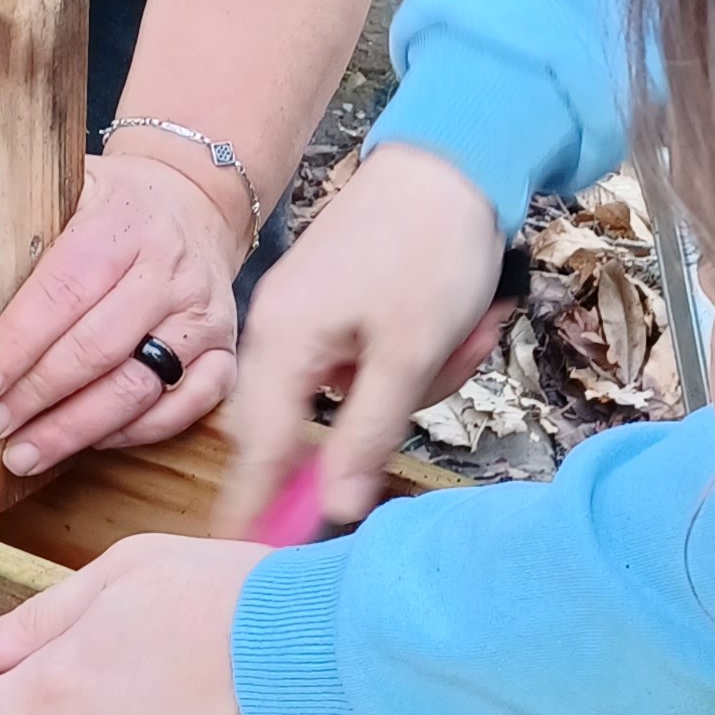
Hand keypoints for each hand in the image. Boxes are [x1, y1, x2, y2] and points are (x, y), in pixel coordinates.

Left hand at [0, 149, 243, 476]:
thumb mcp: (68, 186)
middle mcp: (171, 272)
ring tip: (24, 453)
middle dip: (37, 395)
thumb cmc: (113, 205)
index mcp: (124, 224)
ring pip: (138, 387)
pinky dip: (132, 434)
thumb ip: (24, 222)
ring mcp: (204, 317)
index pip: (64, 292)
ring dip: (75, 429)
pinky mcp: (225, 353)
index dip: (17, 344)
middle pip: (98, 348)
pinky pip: (182, 408)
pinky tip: (86, 444)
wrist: (196, 203)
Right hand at [216, 142, 513, 534]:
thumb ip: (364, 438)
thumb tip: (331, 510)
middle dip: (386, 413)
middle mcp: (276, 331)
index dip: (257, 507)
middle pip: (309, 423)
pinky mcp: (337, 303)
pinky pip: (367, 359)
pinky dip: (413, 354)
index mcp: (280, 344)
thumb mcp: (408, 354)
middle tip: (447, 363)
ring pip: (352, 393)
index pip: (255, 451)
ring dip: (415, 379)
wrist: (454, 157)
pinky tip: (456, 320)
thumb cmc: (430, 248)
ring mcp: (306, 315)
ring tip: (465, 330)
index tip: (249, 557)